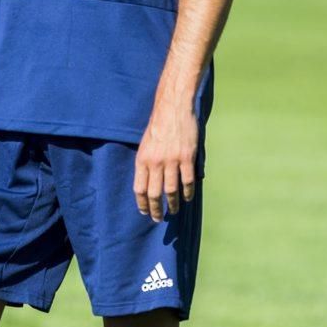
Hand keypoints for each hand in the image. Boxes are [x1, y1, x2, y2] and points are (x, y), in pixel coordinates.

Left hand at [134, 101, 198, 221]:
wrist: (173, 107)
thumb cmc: (158, 125)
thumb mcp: (145, 144)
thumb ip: (146, 162)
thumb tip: (147, 182)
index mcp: (142, 159)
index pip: (139, 188)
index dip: (142, 203)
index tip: (145, 212)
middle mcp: (155, 162)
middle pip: (154, 193)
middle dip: (156, 209)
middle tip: (158, 218)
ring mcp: (172, 160)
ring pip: (171, 190)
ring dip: (173, 204)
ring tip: (174, 211)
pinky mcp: (186, 157)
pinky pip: (187, 180)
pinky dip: (188, 192)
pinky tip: (187, 197)